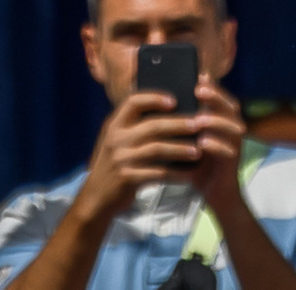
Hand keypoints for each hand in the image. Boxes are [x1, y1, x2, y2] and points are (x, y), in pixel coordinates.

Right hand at [78, 89, 209, 221]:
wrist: (97, 197)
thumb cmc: (114, 164)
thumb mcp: (117, 141)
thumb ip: (133, 128)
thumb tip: (168, 112)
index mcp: (115, 124)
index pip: (133, 102)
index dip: (154, 98)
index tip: (174, 100)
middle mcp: (117, 139)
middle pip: (152, 126)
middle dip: (178, 124)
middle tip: (197, 124)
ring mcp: (122, 159)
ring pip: (157, 150)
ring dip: (180, 149)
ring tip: (198, 151)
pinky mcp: (128, 179)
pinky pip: (158, 174)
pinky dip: (175, 173)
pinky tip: (188, 174)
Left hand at [187, 77, 252, 226]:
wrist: (215, 194)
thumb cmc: (199, 163)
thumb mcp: (191, 139)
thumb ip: (184, 121)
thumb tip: (162, 100)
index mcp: (222, 120)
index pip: (221, 96)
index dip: (212, 85)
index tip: (198, 75)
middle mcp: (232, 129)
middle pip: (230, 105)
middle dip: (215, 96)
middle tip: (199, 90)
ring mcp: (235, 145)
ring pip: (232, 127)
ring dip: (215, 121)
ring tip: (199, 119)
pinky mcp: (233, 163)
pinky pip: (228, 151)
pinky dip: (216, 145)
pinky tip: (203, 143)